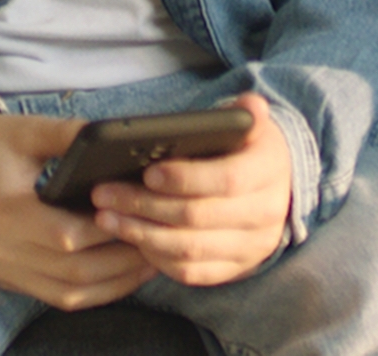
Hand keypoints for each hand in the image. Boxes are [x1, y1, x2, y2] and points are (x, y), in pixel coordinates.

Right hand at [0, 105, 155, 309]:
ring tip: (148, 263)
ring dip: (112, 284)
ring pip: (68, 293)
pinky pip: (56, 295)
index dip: (109, 233)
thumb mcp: (26, 131)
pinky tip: (118, 275)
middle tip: (159, 245)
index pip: (67, 236)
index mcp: (5, 212)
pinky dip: (91, 290)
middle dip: (121, 263)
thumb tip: (114, 138)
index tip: (145, 220)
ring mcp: (2, 269)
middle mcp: (1, 250)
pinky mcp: (7, 276)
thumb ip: (68, 135)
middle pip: (74, 272)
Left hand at [87, 93, 293, 286]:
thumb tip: (249, 105)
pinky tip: (130, 237)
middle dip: (145, 206)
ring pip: (189, 249)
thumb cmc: (247, 151)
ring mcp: (252, 248)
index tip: (147, 173)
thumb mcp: (251, 127)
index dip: (184, 178)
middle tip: (104, 194)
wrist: (273, 190)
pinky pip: (190, 272)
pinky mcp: (234, 269)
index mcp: (270, 172)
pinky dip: (156, 257)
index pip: (227, 180)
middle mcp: (266, 214)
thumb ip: (245, 114)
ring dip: (141, 234)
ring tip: (106, 217)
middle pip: (198, 217)